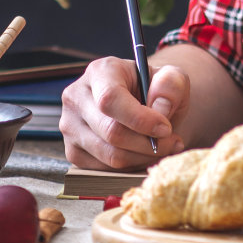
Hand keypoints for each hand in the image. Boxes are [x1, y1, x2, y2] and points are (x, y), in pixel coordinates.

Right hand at [59, 56, 187, 169]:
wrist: (142, 105)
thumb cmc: (155, 91)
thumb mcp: (172, 79)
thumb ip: (171, 86)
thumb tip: (159, 109)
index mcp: (100, 71)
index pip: (110, 99)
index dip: (140, 119)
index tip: (166, 128)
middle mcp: (77, 96)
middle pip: (111, 132)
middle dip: (148, 143)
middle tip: (172, 142)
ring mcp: (70, 126)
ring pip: (109, 155)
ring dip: (142, 158)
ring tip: (163, 148)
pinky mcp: (73, 151)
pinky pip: (104, 170)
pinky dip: (130, 168)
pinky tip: (143, 154)